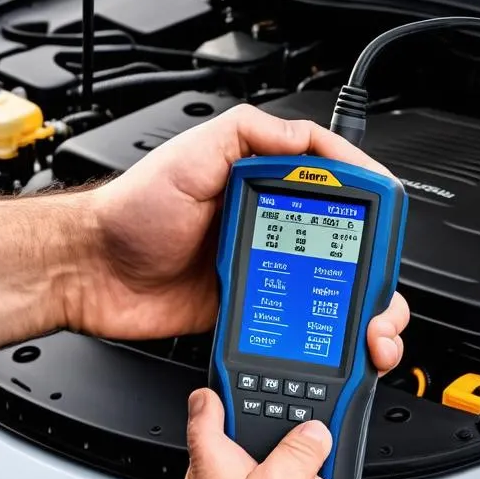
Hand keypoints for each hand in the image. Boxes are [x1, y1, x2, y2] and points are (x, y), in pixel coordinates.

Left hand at [72, 104, 409, 370]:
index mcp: (261, 183)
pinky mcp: (249, 310)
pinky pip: (296, 322)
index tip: (387, 217)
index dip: (368, 199)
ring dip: (360, 309)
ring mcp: (262, 271)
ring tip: (370, 326)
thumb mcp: (192, 153)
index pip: (334, 185)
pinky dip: (322, 336)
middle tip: (382, 290)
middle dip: (377, 269)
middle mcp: (267, 226)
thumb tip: (309, 139)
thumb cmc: (131, 211)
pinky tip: (334, 343)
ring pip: (330, 290)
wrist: (92, 272)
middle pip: (344, 244)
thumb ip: (250, 134)